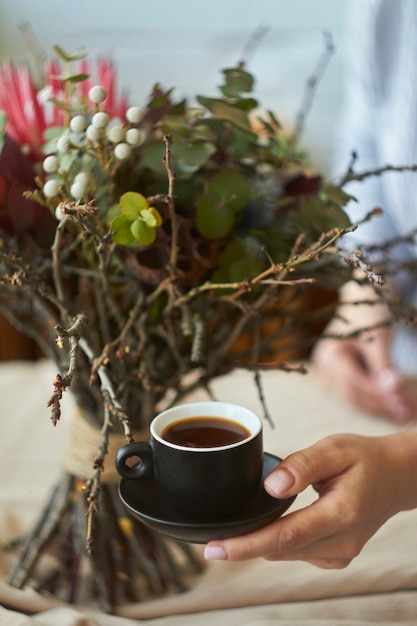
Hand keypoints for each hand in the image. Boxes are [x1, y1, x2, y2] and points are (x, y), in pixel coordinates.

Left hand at [204, 432, 416, 567]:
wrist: (395, 477)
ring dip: (259, 545)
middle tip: (209, 540)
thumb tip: (270, 486)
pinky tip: (268, 526)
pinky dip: (278, 542)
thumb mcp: (335, 448)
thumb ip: (303, 465)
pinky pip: (297, 552)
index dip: (247, 545)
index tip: (215, 549)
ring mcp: (340, 554)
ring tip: (232, 533)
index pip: (285, 537)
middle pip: (280, 550)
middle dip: (244, 546)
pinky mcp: (336, 557)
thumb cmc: (364, 458)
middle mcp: (341, 542)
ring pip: (286, 554)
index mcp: (341, 514)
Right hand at [312, 281, 415, 421]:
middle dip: (382, 405)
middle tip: (409, 412)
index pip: (354, 381)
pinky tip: (397, 405)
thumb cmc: (369, 313)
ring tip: (407, 411)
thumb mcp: (378, 338)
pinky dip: (378, 401)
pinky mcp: (340, 380)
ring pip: (357, 400)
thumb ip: (383, 366)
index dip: (378, 393)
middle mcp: (324, 368)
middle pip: (354, 395)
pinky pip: (359, 396)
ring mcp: (330, 376)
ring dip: (382, 407)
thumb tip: (394, 391)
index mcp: (328, 355)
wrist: (363, 301)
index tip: (402, 401)